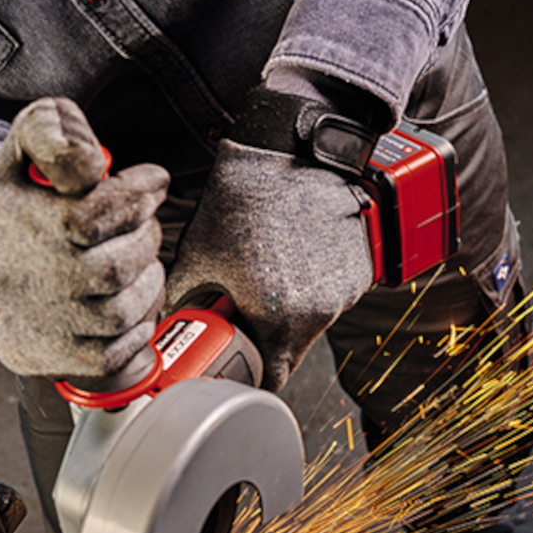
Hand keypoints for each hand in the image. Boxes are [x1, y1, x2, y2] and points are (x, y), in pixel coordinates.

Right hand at [0, 97, 169, 376]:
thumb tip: (91, 165)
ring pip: (117, 314)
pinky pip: (109, 356)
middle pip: (112, 270)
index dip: (138, 196)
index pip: (90, 216)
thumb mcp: (26, 140)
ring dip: (148, 283)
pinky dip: (134, 330)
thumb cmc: (21, 193)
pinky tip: (129, 303)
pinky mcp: (37, 355)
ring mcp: (24, 322)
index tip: (154, 182)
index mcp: (2, 217)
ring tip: (140, 260)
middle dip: (145, 239)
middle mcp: (8, 276)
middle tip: (144, 224)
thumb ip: (54, 131)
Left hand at [165, 139, 372, 390]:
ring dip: (289, 313)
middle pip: (290, 354)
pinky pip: (331, 298)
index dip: (249, 375)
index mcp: (276, 317)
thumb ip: (187, 305)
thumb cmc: (242, 199)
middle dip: (265, 343)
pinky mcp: (358, 271)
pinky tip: (293, 257)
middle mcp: (316, 312)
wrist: (288, 153)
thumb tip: (174, 329)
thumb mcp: (198, 256)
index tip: (236, 365)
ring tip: (268, 272)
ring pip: (311, 325)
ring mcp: (342, 292)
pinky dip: (312, 288)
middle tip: (243, 314)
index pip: (270, 379)